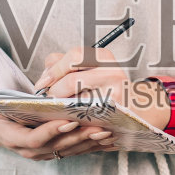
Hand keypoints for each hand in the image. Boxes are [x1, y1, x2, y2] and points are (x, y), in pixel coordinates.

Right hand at [0, 100, 115, 160]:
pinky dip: (94, 145)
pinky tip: (110, 139)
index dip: (52, 132)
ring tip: (108, 131)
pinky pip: (77, 150)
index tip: (68, 121)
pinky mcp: (57, 151)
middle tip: (98, 126)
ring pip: (70, 150)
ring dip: (90, 142)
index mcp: (13, 138)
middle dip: (79, 137)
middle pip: (58, 147)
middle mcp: (30, 150)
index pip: (34, 139)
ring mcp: (45, 153)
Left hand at [35, 48, 171, 130]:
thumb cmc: (103, 87)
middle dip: (54, 90)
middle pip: (72, 79)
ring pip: (76, 100)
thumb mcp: (88, 68)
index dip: (54, 70)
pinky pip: (84, 116)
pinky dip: (72, 118)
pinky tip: (69, 117)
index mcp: (103, 57)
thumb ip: (63, 64)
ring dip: (61, 106)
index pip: (74, 56)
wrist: (131, 108)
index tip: (42, 83)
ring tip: (58, 107)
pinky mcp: (112, 113)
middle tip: (48, 97)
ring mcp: (114, 94)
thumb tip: (45, 76)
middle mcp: (112, 72)